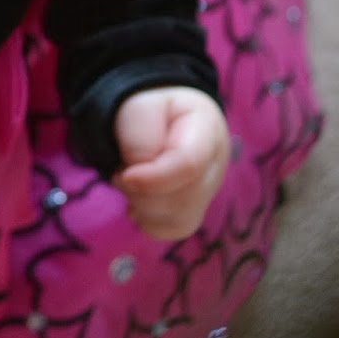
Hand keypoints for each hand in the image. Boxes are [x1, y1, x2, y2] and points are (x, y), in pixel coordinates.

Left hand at [112, 86, 230, 240]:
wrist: (156, 116)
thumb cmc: (149, 109)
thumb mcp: (139, 107)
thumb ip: (139, 137)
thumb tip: (138, 177)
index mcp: (208, 129)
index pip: (190, 166)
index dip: (154, 178)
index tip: (125, 175)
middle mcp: (216, 166)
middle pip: (184, 199)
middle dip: (143, 191)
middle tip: (122, 171)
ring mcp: (209, 192)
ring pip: (179, 220)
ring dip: (143, 206)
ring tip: (131, 181)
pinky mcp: (195, 211)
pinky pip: (173, 230)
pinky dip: (149, 220)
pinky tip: (139, 199)